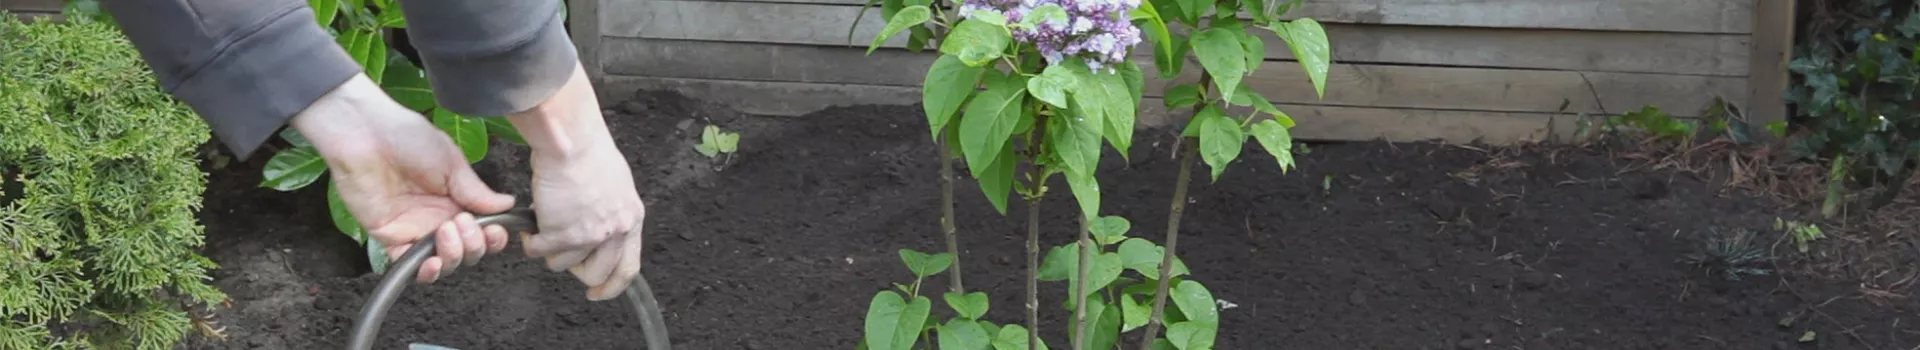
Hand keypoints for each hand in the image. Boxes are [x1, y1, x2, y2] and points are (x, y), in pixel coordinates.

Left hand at [292, 73, 518, 283]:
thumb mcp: (451, 162)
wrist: (366, 135)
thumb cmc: (407, 138)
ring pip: (443, 261)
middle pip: (467, 250)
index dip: (491, 237)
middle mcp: (439, 218)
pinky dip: (424, 271)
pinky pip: (408, 265)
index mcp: (457, 200)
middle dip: (472, 244)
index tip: (494, 230)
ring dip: (452, 255)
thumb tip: (508, 205)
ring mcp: (415, 229)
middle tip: (462, 222)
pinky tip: (432, 262)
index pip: (482, 229)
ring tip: (446, 232)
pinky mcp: (389, 237)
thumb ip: (477, 191)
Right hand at [509, 63, 647, 300]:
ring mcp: (589, 236)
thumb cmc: (588, 153)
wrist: (571, 142)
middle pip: (595, 274)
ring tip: (543, 231)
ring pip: (563, 265)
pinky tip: (531, 229)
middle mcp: (614, 231)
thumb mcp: (615, 186)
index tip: (599, 294)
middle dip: (575, 269)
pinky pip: (540, 252)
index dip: (612, 286)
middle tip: (562, 254)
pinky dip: (532, 244)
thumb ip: (611, 211)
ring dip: (550, 252)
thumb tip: (599, 225)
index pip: (628, 268)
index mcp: (630, 219)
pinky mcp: (562, 234)